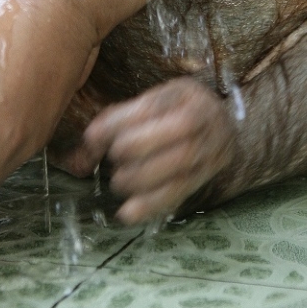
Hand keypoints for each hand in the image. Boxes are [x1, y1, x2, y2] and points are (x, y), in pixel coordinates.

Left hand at [65, 77, 237, 222]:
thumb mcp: (150, 102)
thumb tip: (82, 152)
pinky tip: (127, 213)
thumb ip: (116, 121)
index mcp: (184, 94)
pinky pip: (180, 193)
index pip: (152, 107)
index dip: (118, 123)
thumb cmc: (176, 111)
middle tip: (113, 159)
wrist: (225, 128)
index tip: (92, 136)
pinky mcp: (205, 177)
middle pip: (173, 137)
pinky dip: (151, 205)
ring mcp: (211, 150)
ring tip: (118, 183)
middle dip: (135, 150)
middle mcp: (204, 119)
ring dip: (141, 180)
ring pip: (180, 168)